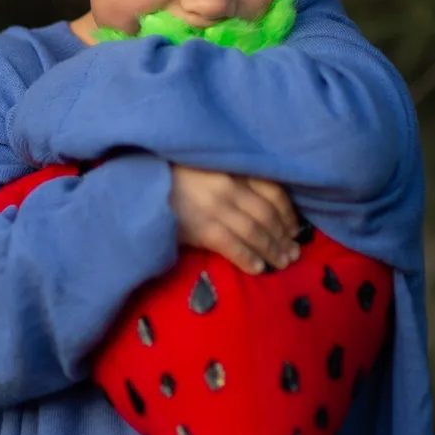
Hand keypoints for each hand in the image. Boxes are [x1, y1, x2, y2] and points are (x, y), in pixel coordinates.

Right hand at [170, 165, 300, 275]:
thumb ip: (233, 178)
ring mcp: (215, 207)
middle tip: (294, 253)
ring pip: (255, 232)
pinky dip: (249, 258)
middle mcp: (229, 187)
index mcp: (233, 170)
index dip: (288, 214)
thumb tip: (263, 206)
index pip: (273, 191)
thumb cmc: (173, 175)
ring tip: (282, 263)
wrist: (140, 184)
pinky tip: (258, 268)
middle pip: (267, 214)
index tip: (294, 229)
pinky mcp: (201, 227)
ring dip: (273, 250)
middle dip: (284, 237)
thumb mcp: (208, 166)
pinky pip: (233, 246)